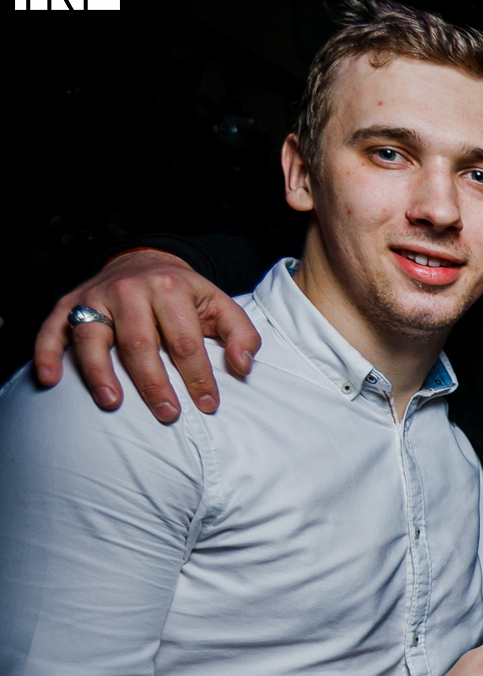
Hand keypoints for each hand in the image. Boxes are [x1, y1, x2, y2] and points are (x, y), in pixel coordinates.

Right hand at [34, 248, 261, 421]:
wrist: (145, 261)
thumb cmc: (186, 296)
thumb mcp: (221, 306)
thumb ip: (241, 335)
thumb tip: (243, 367)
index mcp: (170, 289)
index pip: (186, 342)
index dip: (198, 377)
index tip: (208, 406)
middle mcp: (129, 290)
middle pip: (140, 343)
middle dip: (153, 383)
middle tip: (167, 415)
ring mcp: (95, 296)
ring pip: (92, 336)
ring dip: (100, 372)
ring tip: (112, 403)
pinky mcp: (68, 303)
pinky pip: (52, 329)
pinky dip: (47, 354)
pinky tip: (50, 380)